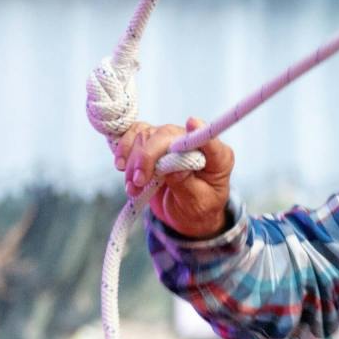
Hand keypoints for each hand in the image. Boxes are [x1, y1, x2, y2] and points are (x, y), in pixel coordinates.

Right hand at [117, 118, 234, 237]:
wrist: (186, 214)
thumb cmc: (199, 209)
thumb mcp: (198, 203)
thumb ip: (187, 184)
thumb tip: (172, 166)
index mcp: (217, 158)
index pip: (209, 139)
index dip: (200, 130)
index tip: (192, 123)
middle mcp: (194, 143)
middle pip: (166, 134)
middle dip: (147, 156)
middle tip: (139, 180)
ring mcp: (172, 141)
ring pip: (146, 135)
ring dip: (133, 161)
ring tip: (134, 186)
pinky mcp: (153, 144)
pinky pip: (134, 135)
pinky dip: (123, 150)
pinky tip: (122, 166)